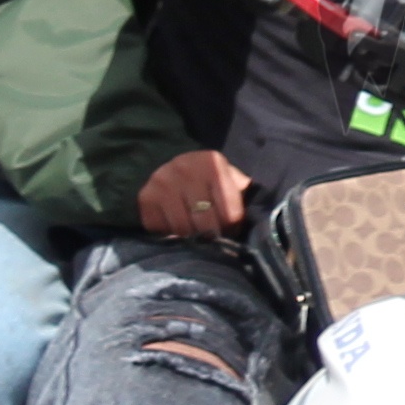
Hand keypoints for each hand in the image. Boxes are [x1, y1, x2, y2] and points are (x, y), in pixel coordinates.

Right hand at [136, 148, 252, 239]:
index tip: (231, 230)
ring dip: (192, 241)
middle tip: (214, 239)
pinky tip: (177, 231)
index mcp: (212, 164)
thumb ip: (243, 192)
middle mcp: (185, 170)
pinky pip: (162, 231)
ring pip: (183, 231)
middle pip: (206, 225)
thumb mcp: (227, 177)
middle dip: (214, 238)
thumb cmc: (205, 178)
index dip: (233, 228)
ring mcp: (162, 184)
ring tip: (197, 237)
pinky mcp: (145, 199)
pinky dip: (171, 237)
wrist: (163, 165)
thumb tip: (258, 216)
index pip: (230, 213)